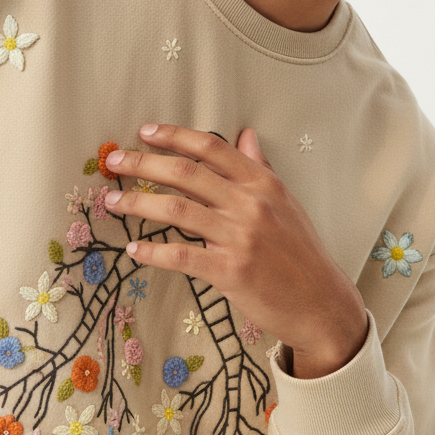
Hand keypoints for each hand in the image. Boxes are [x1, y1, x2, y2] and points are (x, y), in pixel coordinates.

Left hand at [103, 123, 367, 375]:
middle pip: (186, 172)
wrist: (321, 303)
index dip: (174, 136)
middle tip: (115, 162)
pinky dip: (153, 251)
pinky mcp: (230, 271)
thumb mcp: (287, 203)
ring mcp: (240, 237)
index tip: (145, 132)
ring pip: (176, 209)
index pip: (212, 147)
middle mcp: (250, 204)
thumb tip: (246, 135)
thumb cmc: (302, 254)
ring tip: (113, 202)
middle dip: (143, 163)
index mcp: (262, 183)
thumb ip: (261, 168)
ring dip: (138, 203)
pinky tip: (134, 249)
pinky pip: (181, 255)